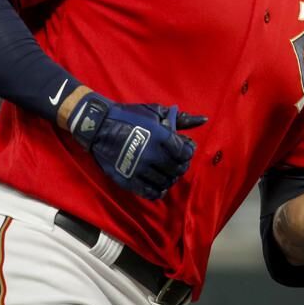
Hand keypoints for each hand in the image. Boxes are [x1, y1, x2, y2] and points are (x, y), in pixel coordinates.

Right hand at [67, 93, 206, 199]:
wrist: (99, 126)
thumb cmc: (130, 116)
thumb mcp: (156, 112)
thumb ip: (181, 118)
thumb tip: (204, 120)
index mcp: (161, 136)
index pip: (186, 153)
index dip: (187, 152)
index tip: (182, 149)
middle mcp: (152, 154)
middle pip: (178, 169)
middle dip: (180, 165)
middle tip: (175, 161)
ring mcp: (140, 169)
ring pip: (166, 181)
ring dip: (169, 177)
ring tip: (165, 170)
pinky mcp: (129, 180)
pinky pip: (152, 192)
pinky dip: (159, 189)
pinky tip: (157, 182)